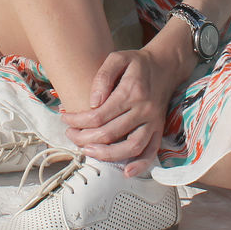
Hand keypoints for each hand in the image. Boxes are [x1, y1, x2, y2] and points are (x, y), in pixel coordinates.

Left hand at [60, 48, 177, 177]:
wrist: (165, 66)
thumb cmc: (137, 63)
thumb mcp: (117, 58)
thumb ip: (103, 76)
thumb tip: (93, 101)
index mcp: (131, 92)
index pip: (99, 115)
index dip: (78, 120)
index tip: (65, 117)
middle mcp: (144, 110)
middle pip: (110, 133)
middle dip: (85, 138)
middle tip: (71, 134)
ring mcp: (153, 122)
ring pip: (131, 147)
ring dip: (107, 155)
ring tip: (88, 151)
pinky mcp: (158, 129)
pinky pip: (151, 151)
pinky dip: (140, 165)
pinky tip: (126, 171)